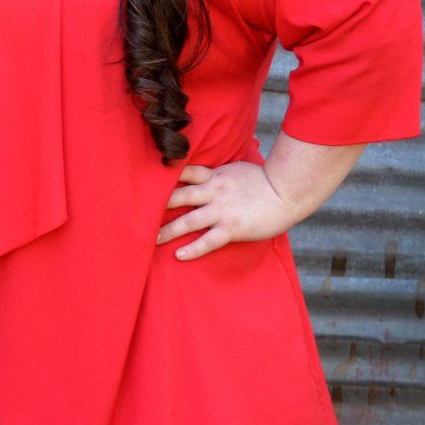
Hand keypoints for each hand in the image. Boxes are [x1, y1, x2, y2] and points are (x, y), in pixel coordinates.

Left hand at [156, 162, 297, 260]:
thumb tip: (206, 174)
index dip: (164, 177)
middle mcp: (213, 192)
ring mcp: (221, 210)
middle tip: (137, 212)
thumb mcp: (236, 169)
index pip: (183, 173)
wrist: (287, 192)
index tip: (144, 182)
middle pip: (178, 196)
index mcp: (214, 176)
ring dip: (167, 230)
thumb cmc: (265, 180)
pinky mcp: (232, 228)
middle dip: (156, 204)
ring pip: (188, 220)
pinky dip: (192, 249)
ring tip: (151, 239)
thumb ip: (218, 173)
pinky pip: (208, 241)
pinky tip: (178, 255)